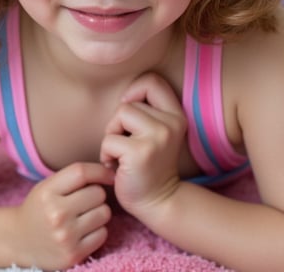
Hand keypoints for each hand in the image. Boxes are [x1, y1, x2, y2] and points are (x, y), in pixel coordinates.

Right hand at [14, 162, 114, 268]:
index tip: (108, 175)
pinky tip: (83, 232)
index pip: (81, 172)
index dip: (100, 171)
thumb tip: (110, 171)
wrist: (18, 242)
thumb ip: (72, 177)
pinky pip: (103, 234)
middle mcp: (56, 214)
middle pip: (98, 193)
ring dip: (99, 213)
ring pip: (104, 213)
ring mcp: (65, 236)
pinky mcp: (74, 254)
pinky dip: (97, 231)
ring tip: (84, 216)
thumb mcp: (46, 187)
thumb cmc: (38, 209)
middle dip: (96, 195)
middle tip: (85, 201)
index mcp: (47, 193)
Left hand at [100, 73, 186, 218]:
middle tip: (126, 145)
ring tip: (121, 155)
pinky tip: (117, 167)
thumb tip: (124, 96)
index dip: (134, 91)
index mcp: (177, 115)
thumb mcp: (156, 133)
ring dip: (112, 136)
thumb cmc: (148, 166)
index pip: (152, 81)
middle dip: (118, 123)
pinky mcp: (141, 152)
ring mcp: (158, 137)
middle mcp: (172, 123)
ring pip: (120, 115)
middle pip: (129, 101)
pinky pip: (110, 139)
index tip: (129, 116)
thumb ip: (147, 111)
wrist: (159, 202)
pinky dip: (106, 154)